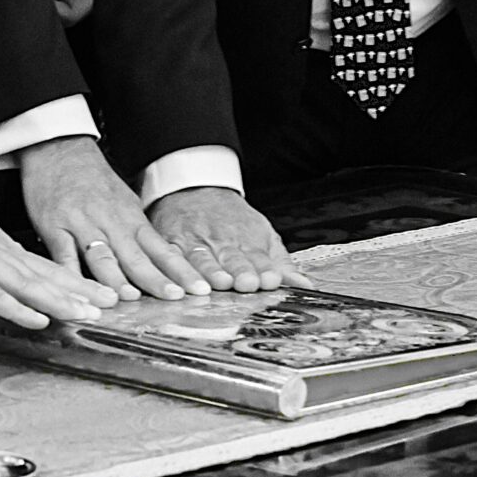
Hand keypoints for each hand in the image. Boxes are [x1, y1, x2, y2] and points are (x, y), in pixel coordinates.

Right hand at [0, 164, 116, 328]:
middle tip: (112, 304)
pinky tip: (37, 320)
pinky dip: (17, 307)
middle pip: (44, 273)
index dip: (67, 280)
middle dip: (79, 290)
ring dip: (61, 300)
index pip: (37, 265)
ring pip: (28, 283)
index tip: (93, 292)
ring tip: (90, 313)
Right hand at [19, 136, 210, 300]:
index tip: (197, 289)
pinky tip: (78, 290)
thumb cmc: (92, 178)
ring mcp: (81, 225)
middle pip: (136, 256)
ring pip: (102, 256)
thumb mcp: (124, 202)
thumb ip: (138, 234)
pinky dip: (71, 274)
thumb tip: (161, 262)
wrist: (59, 148)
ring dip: (116, 279)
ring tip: (129, 298)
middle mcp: (110, 223)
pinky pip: (64, 254)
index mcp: (130, 219)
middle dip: (156, 280)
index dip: (179, 271)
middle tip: (173, 298)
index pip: (161, 250)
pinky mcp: (54, 227)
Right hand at [148, 187, 311, 292]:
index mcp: (246, 241)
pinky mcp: (171, 244)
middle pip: (231, 259)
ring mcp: (194, 243)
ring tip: (219, 282)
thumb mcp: (263, 233)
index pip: (257, 258)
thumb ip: (282, 264)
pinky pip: (171, 257)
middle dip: (240, 271)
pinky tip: (179, 279)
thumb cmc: (231, 218)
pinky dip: (176, 267)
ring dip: (210, 272)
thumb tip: (306, 287)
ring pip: (201, 259)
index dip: (264, 270)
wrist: (195, 189)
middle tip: (246, 283)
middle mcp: (220, 242)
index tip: (270, 280)